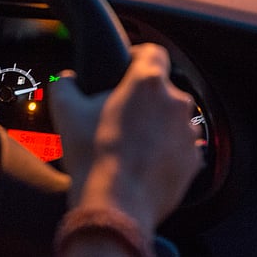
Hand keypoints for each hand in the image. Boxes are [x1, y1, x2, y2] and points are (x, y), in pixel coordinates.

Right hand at [49, 43, 201, 231]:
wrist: (115, 204)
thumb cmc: (93, 156)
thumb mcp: (66, 111)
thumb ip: (64, 84)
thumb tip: (66, 79)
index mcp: (147, 82)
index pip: (152, 51)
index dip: (136, 55)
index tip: (125, 67)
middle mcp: (174, 103)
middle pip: (161, 88)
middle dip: (141, 99)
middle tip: (117, 115)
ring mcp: (187, 133)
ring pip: (171, 118)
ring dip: (155, 125)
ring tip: (129, 143)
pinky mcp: (193, 160)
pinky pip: (179, 147)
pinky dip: (164, 151)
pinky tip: (141, 163)